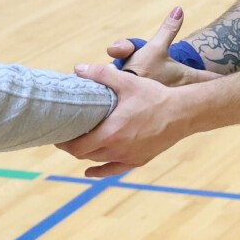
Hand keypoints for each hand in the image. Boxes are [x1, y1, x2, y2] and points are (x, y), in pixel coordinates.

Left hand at [60, 8, 196, 176]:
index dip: (64, 142)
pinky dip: (100, 171)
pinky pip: (114, 170)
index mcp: (111, 133)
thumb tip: (77, 68)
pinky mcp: (138, 160)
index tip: (57, 134)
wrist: (182, 113)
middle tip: (64, 136)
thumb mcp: (127, 82)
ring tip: (76, 144)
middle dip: (71, 147)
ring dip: (85, 154)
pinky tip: (90, 171)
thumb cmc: (154, 96)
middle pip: (85, 155)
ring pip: (98, 161)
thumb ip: (101, 74)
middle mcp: (118, 149)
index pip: (78, 146)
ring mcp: (128, 157)